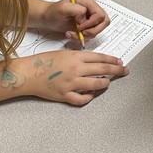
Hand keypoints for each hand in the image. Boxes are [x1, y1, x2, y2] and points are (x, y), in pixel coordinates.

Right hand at [5, 49, 127, 105]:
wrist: (28, 73)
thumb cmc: (43, 61)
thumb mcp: (63, 52)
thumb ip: (78, 57)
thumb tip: (93, 61)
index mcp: (75, 56)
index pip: (100, 57)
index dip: (112, 60)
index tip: (120, 62)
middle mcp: (76, 69)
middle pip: (102, 69)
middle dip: (116, 70)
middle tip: (124, 71)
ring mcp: (71, 83)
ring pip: (96, 84)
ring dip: (104, 83)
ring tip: (107, 82)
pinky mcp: (65, 95)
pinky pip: (82, 99)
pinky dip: (88, 97)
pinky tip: (90, 94)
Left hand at [40, 0, 109, 39]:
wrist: (47, 18)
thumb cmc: (53, 11)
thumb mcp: (63, 8)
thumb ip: (77, 10)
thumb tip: (85, 18)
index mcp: (88, 3)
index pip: (100, 14)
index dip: (92, 23)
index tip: (80, 26)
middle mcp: (91, 10)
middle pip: (104, 22)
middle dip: (93, 30)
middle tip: (81, 33)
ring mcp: (89, 19)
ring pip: (98, 30)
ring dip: (86, 35)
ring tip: (73, 33)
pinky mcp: (86, 27)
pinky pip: (90, 35)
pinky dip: (81, 38)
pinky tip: (71, 34)